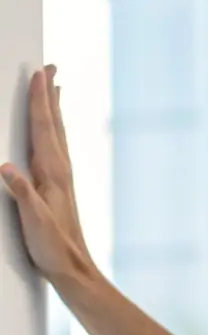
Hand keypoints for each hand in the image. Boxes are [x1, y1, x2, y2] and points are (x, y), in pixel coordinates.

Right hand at [1, 65, 95, 286]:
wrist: (74, 269)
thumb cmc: (53, 248)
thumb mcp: (33, 221)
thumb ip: (22, 194)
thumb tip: (6, 167)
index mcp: (53, 173)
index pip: (43, 128)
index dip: (39, 100)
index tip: (38, 73)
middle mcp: (61, 171)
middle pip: (54, 123)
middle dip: (49, 94)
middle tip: (51, 65)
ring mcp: (62, 179)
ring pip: (57, 134)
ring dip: (54, 109)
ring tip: (55, 87)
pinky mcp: (60, 188)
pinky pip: (56, 149)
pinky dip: (54, 132)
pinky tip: (53, 133)